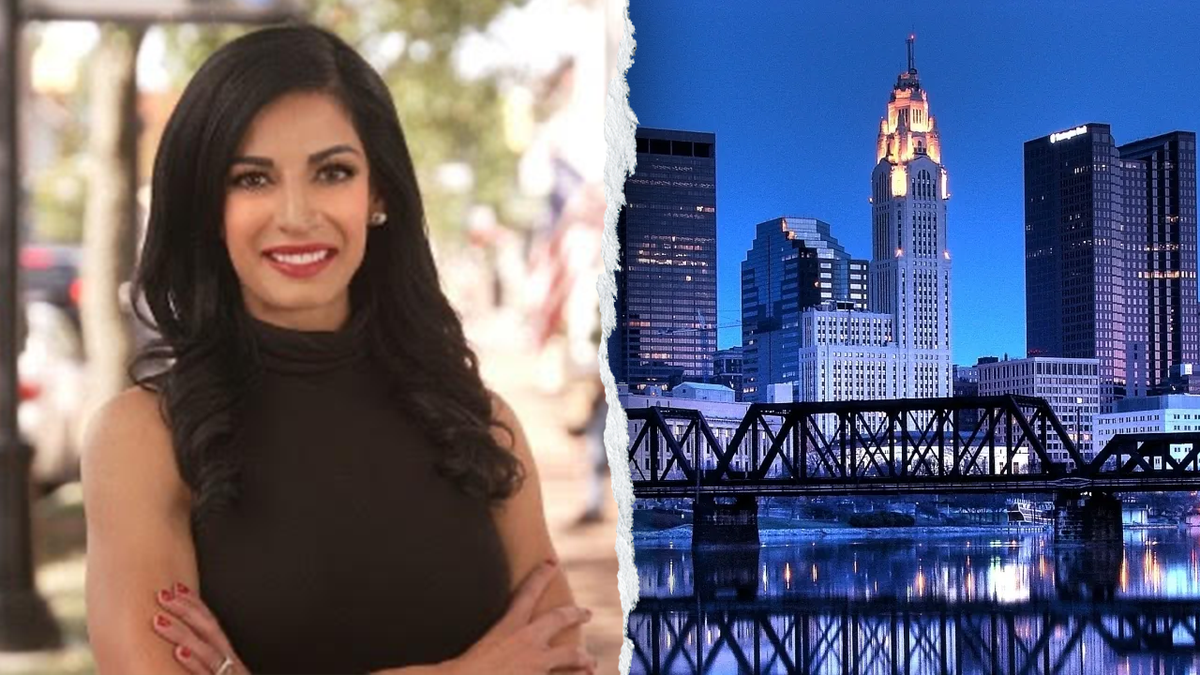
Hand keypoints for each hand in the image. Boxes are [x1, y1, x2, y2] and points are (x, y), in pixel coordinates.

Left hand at [151, 583, 246, 674]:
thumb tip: (179, 651)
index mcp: (228, 660)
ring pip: (206, 650)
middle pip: (210, 630)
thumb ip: (204, 665)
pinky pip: (207, 674)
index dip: (195, 604)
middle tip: (163, 596)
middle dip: (186, 610)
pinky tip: (179, 653)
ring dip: (182, 633)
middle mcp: (230, 664)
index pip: (211, 625)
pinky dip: (194, 663)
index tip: (177, 588)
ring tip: (159, 621)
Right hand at [446, 560, 596, 674]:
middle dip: (576, 613)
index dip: (541, 575)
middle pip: (559, 618)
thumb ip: (486, 639)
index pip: (528, 592)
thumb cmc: (464, 670)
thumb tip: (469, 642)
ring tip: (591, 662)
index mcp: (508, 627)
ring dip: (584, 658)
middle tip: (588, 613)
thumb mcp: (474, 646)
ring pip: (572, 654)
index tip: (552, 562)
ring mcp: (538, 664)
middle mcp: (527, 641)